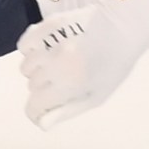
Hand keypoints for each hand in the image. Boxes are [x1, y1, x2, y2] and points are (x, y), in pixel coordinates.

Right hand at [19, 0, 148, 127]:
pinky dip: (31, 51)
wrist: (123, 26)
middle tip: (63, 80)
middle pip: (32, 86)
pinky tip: (46, 50)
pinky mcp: (47, 26)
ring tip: (56, 63)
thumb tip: (43, 122)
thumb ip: (67, 110)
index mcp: (69, 84)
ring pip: (26, 67)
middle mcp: (55, 64)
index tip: (40, 112)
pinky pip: (25, 45)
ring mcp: (49, 44)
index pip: (34, 106)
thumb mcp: (97, 96)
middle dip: (44, 88)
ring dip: (37, 70)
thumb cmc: (114, 63)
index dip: (36, 112)